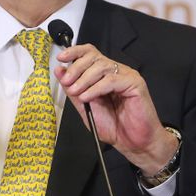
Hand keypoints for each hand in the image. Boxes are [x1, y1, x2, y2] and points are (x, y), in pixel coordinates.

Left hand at [54, 44, 177, 174]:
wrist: (132, 142)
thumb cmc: (113, 127)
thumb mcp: (85, 107)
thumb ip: (73, 90)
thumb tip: (59, 71)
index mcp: (104, 74)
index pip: (89, 53)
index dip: (75, 52)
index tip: (61, 58)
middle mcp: (116, 72)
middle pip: (94, 57)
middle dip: (76, 68)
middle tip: (67, 82)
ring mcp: (127, 76)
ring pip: (102, 67)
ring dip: (84, 79)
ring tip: (77, 92)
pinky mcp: (136, 84)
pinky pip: (112, 80)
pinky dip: (96, 88)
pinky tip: (87, 97)